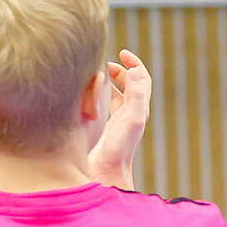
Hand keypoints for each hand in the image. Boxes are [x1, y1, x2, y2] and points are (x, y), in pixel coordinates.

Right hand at [87, 49, 150, 189]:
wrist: (107, 174)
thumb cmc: (119, 149)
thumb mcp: (131, 119)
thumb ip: (135, 95)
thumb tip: (136, 71)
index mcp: (138, 109)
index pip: (142, 79)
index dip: (134, 64)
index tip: (122, 53)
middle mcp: (129, 114)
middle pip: (129, 85)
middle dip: (120, 71)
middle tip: (104, 63)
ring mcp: (116, 122)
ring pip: (115, 96)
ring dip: (108, 83)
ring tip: (94, 75)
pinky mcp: (103, 130)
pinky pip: (103, 107)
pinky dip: (97, 96)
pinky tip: (84, 95)